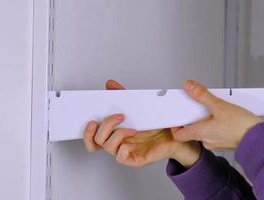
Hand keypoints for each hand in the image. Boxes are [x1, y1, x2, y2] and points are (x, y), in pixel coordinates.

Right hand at [83, 80, 200, 167]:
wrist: (176, 135)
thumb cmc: (156, 125)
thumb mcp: (138, 107)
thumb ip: (122, 96)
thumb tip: (110, 85)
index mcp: (115, 134)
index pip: (93, 138)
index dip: (87, 132)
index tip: (92, 119)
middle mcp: (118, 144)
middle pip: (96, 141)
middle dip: (105, 126)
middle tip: (119, 116)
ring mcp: (126, 152)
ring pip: (108, 147)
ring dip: (117, 134)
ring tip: (132, 128)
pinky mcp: (135, 160)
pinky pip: (121, 158)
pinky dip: (124, 148)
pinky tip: (134, 140)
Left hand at [172, 80, 261, 150]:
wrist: (259, 139)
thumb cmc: (241, 127)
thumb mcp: (219, 106)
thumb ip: (202, 95)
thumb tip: (189, 86)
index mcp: (200, 133)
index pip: (178, 135)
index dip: (175, 126)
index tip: (178, 117)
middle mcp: (206, 141)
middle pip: (192, 130)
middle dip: (195, 119)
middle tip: (200, 108)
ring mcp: (216, 144)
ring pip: (205, 132)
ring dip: (207, 122)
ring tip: (216, 111)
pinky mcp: (225, 143)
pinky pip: (216, 134)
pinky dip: (217, 126)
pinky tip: (225, 118)